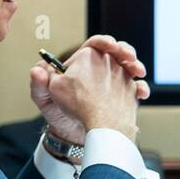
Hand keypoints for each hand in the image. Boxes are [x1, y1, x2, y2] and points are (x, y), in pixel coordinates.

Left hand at [30, 36, 148, 142]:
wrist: (77, 136)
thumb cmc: (58, 114)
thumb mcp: (45, 99)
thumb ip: (39, 84)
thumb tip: (38, 69)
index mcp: (82, 64)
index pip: (95, 45)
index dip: (105, 42)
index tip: (111, 46)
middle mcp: (100, 69)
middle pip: (117, 51)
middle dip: (126, 51)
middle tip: (128, 57)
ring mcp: (114, 80)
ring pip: (130, 66)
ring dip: (136, 65)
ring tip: (138, 72)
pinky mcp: (124, 94)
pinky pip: (137, 87)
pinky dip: (141, 87)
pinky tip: (141, 93)